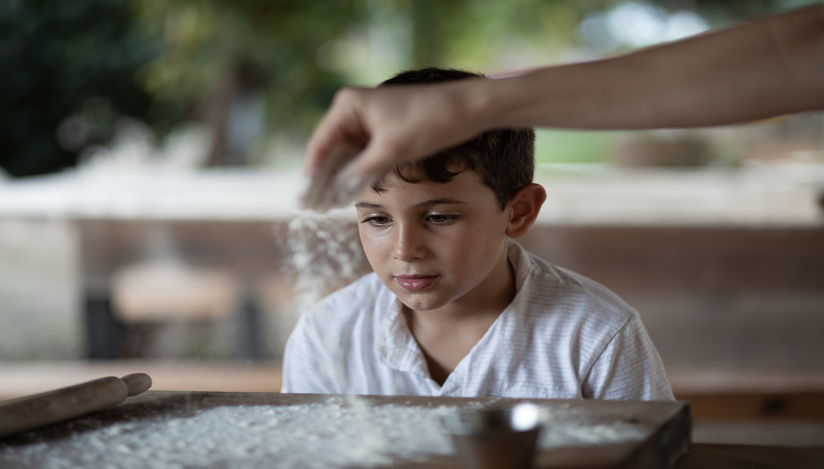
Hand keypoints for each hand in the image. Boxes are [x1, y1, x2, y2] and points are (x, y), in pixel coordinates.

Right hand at [300, 81, 485, 210]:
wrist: (466, 109)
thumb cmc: (428, 122)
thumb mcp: (391, 151)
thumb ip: (359, 172)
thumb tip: (333, 194)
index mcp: (348, 105)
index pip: (320, 146)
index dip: (310, 176)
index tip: (302, 201)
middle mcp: (353, 109)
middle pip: (329, 150)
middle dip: (321, 180)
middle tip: (309, 208)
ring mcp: (367, 118)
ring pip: (344, 155)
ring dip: (336, 179)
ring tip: (323, 206)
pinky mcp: (382, 129)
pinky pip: (360, 154)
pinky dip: (354, 173)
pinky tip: (346, 194)